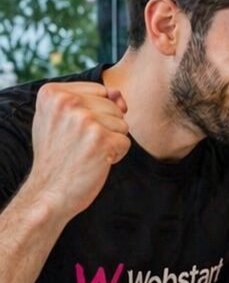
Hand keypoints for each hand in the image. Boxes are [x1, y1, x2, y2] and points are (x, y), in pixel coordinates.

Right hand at [27, 81, 130, 218]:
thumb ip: (91, 100)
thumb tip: (118, 93)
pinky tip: (94, 162)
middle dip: (105, 128)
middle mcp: (66, 102)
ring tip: (86, 153)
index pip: (100, 91)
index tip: (71, 130)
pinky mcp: (101, 139)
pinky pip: (125, 142)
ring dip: (110, 142)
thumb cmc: (59, 155)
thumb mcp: (64, 120)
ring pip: (122, 124)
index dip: (94, 113)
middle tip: (79, 145)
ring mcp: (84, 120)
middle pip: (113, 107)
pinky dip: (115, 155)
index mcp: (52, 93)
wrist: (49, 191)